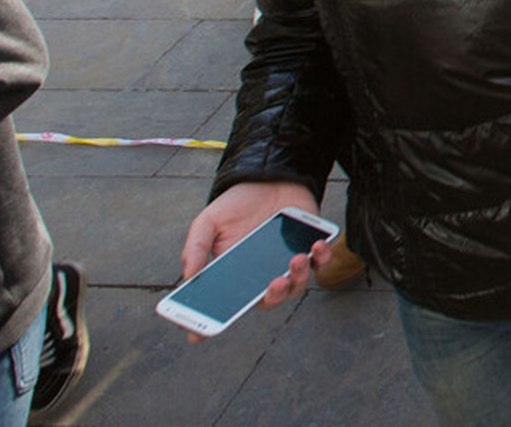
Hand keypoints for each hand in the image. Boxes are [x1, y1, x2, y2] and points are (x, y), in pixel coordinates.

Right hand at [179, 181, 328, 341]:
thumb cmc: (238, 204)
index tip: (196, 335)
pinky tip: (316, 246)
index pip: (224, 304)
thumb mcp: (209, 221)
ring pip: (296, 286)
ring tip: (296, 258)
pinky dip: (321, 258)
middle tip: (274, 283)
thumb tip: (188, 275)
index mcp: (235, 274)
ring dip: (298, 277)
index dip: (211, 322)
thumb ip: (196, 246)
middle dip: (273, 296)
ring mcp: (287, 264)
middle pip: (268, 300)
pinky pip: (320, 262)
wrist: (269, 176)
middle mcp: (261, 275)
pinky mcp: (310, 248)